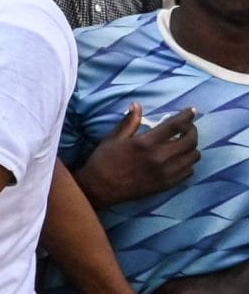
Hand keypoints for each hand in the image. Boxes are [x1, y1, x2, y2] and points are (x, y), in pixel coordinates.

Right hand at [76, 104, 200, 205]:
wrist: (101, 188)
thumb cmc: (105, 160)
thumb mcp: (114, 138)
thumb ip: (129, 122)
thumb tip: (137, 105)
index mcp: (145, 143)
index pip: (175, 126)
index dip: (186, 116)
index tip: (192, 111)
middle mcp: (159, 157)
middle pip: (189, 141)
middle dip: (192, 130)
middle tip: (188, 127)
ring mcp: (165, 172)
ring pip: (193, 157)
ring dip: (192, 147)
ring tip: (185, 143)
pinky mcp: (167, 184)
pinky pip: (188, 172)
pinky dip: (188, 163)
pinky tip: (180, 159)